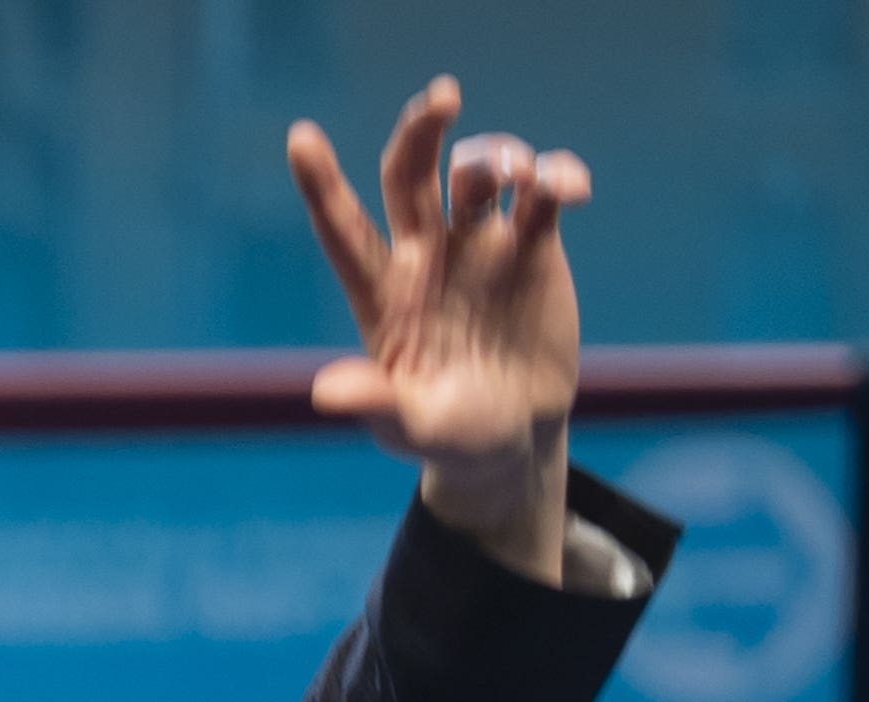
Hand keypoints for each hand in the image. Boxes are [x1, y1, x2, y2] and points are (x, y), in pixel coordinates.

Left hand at [290, 77, 587, 586]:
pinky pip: (545, 190)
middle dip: (421, 129)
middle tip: (443, 96)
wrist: (512, 438)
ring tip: (519, 177)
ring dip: (497, 156)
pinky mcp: (533, 245)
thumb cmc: (448, 435)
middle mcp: (425, 256)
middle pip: (411, 172)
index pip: (343, 228)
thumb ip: (374, 403)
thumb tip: (325, 391)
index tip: (301, 136)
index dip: (321, 183)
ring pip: (478, 170)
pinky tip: (568, 188)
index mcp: (382, 292)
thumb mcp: (409, 427)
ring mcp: (479, 244)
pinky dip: (558, 175)